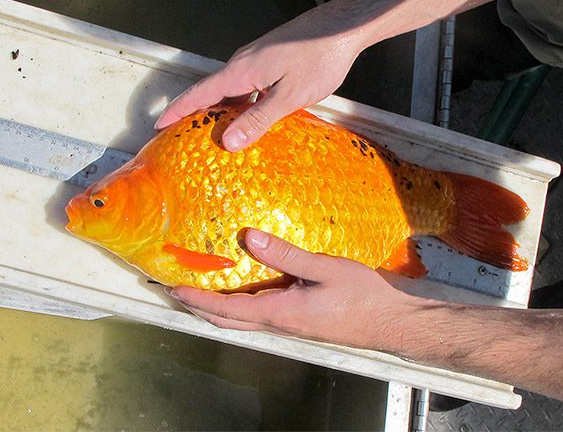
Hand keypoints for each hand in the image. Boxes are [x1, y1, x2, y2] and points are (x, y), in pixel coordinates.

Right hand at [154, 0, 372, 150]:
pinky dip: (242, 104)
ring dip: (222, 111)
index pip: (200, 94)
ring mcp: (257, 60)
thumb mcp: (288, 96)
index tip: (159, 124)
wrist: (343, 28)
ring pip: (231, 90)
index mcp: (242, 71)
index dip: (178, 110)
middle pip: (212, 92)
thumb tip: (229, 142)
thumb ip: (258, 119)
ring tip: (217, 135)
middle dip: (196, 114)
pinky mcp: (271, 61)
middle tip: (184, 137)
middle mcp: (244, 63)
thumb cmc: (319, 57)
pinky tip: (252, 118)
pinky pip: (248, 86)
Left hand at [167, 229, 420, 349]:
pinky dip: (238, 307)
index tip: (171, 286)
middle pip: (226, 321)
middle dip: (197, 307)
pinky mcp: (298, 321)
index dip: (195, 298)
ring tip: (199, 290)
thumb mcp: (325, 269)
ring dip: (215, 308)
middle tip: (175, 290)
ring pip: (240, 321)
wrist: (392, 322)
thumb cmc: (363, 298)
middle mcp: (279, 323)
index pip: (226, 308)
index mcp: (280, 312)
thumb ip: (286, 255)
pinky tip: (242, 290)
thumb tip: (250, 238)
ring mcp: (289, 325)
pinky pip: (258, 316)